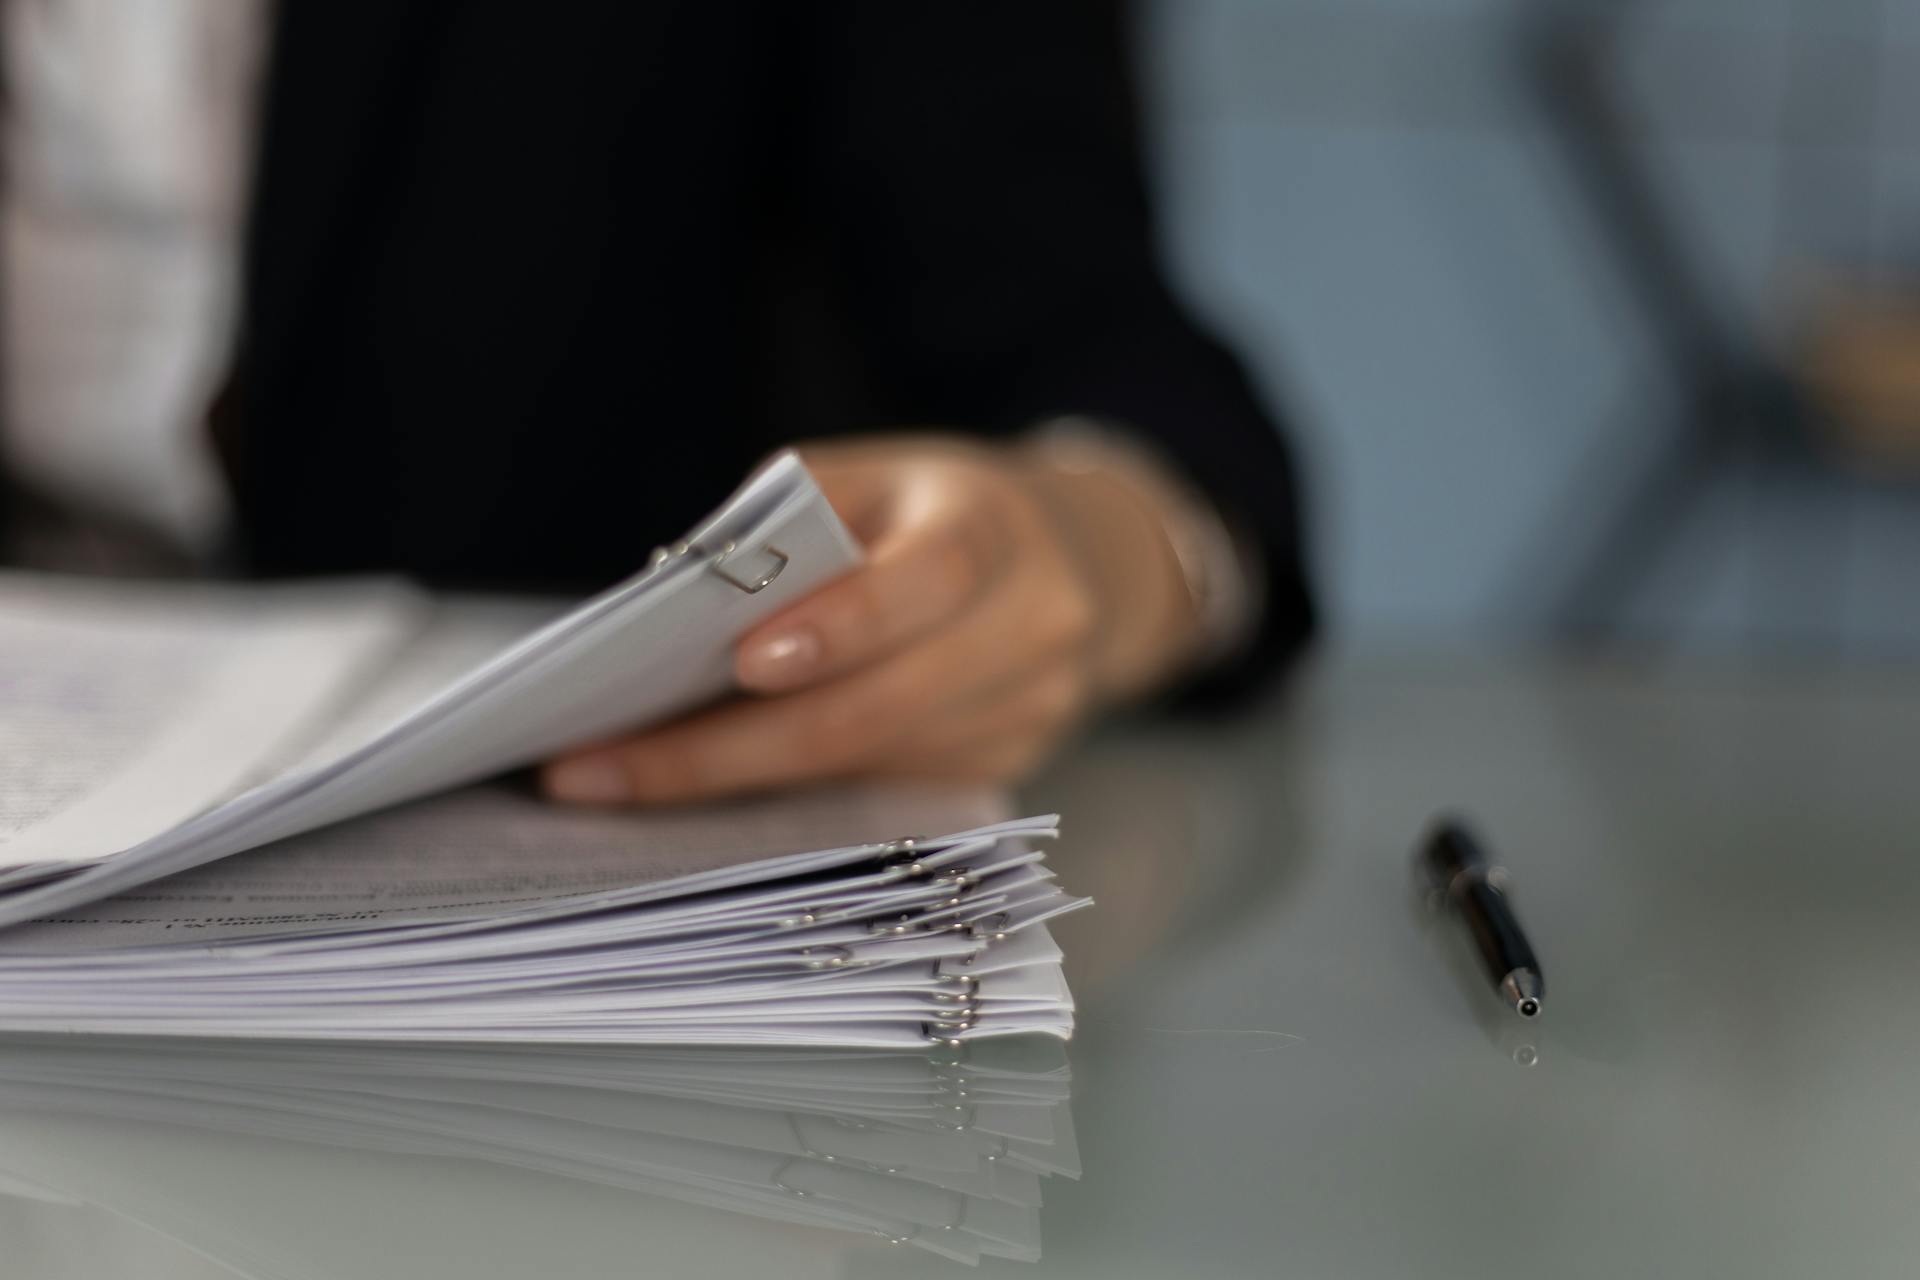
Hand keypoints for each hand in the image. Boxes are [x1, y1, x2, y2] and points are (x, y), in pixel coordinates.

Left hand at [541, 435, 1202, 804]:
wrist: (1074, 560)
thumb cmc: (932, 509)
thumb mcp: (869, 478)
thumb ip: (785, 530)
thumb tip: (667, 611)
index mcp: (993, 526)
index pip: (928, 581)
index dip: (839, 626)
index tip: (736, 662)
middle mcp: (1032, 625)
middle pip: (879, 708)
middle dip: (728, 749)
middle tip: (601, 770)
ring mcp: (1031, 710)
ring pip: (868, 766)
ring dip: (736, 781)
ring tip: (616, 780)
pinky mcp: (1008, 764)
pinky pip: (881, 791)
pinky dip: (787, 790)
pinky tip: (703, 784)